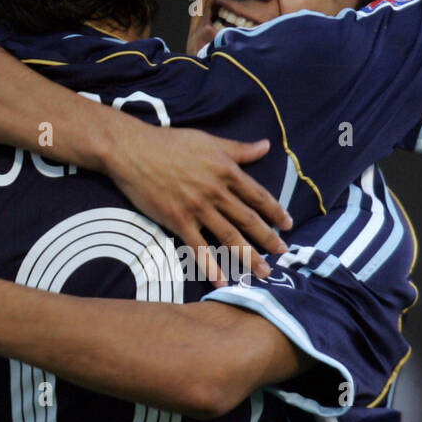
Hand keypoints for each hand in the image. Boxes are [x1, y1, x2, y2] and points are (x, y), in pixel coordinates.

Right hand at [110, 127, 292, 285]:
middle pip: (248, 220)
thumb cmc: (170, 142)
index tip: (288, 225)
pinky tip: (221, 280)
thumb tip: (266, 146)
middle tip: (284, 255)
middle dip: (268, 239)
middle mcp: (216, 192)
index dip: (275, 211)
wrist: (133, 150)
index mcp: (226, 171)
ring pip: (229, 236)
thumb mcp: (209, 141)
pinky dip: (211, 266)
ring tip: (263, 273)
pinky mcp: (178, 220)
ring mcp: (198, 208)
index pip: (259, 196)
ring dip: (248, 257)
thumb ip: (239, 149)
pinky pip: (198, 248)